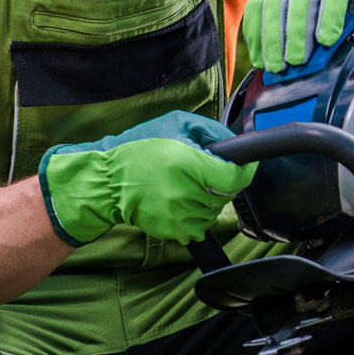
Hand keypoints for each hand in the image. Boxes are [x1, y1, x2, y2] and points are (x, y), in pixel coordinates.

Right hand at [38, 111, 256, 245]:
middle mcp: (185, 193)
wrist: (107, 180)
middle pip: (227, 194)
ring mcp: (179, 216)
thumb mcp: (177, 122)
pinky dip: (196, 214)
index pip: (235, 177)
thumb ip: (211, 130)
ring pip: (215, 211)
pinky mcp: (174, 232)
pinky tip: (179, 199)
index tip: (246, 165)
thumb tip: (234, 145)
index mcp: (188, 164)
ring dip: (209, 198)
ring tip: (186, 183)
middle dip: (222, 181)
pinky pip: (200, 226)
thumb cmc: (139, 147)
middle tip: (202, 169)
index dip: (245, 170)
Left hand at [243, 0, 353, 71]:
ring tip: (298, 59)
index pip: (260, 4)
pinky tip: (327, 39)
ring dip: (297, 33)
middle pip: (277, 4)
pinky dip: (329, 19)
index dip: (258, 34)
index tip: (260, 61)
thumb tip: (282, 55)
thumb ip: (292, 16)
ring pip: (301, 0)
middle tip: (278, 66)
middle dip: (275, 39)